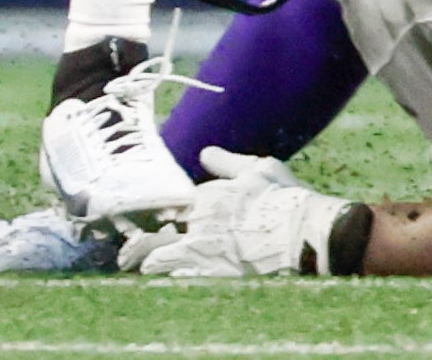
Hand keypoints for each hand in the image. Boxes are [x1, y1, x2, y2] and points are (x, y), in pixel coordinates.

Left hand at [122, 147, 354, 276]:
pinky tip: (164, 279)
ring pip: (159, 256)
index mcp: (207, 195)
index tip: (154, 216)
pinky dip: (169, 278)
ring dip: (147, 260)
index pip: (173, 202)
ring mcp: (202, 250)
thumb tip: (205, 152)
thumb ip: (228, 163)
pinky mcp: (211, 274)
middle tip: (129, 251)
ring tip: (137, 265)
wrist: (302, 234)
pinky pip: (178, 279)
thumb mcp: (259, 169)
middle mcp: (198, 221)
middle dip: (140, 240)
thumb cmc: (284, 198)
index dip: (163, 211)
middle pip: (158, 230)